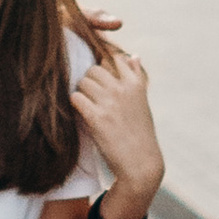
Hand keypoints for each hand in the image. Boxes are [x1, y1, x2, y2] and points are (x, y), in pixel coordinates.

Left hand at [73, 43, 161, 213]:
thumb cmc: (140, 132)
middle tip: (92, 98)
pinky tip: (82, 114)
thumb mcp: (142, 101)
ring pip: (82, 82)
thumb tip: (133, 55)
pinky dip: (75, 105)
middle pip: (93, 70)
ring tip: (88, 107)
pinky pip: (75, 98)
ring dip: (82, 94)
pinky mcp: (96, 117)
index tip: (102, 80)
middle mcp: (123, 89)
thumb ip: (136, 76)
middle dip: (89, 82)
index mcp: (136, 84)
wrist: (140, 163)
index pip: (114, 57)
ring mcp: (109, 102)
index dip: (104, 66)